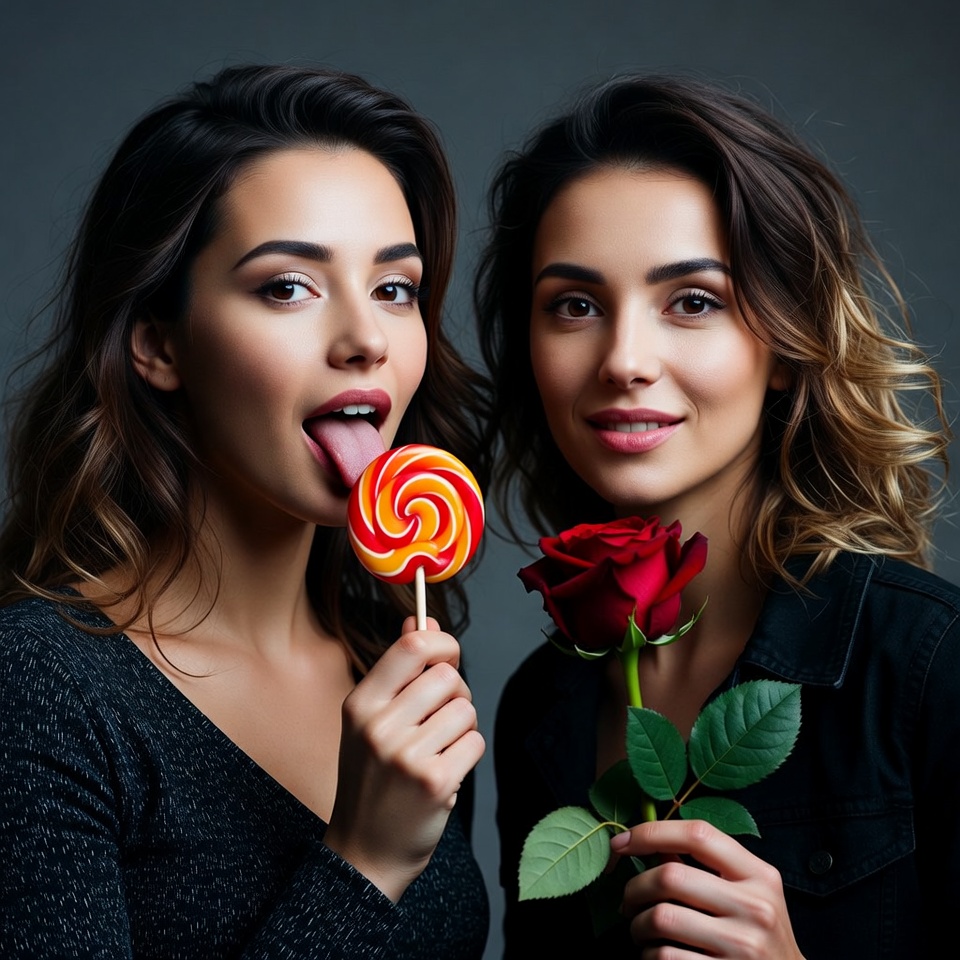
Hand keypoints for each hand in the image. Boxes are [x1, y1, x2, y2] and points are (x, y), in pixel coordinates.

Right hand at [323, 617, 483, 901]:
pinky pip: (474, 742)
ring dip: (462, 727)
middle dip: (456, 693)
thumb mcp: (371, 720)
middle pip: (447, 676)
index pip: (412, 645)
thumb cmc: (373, 780)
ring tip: (439, 750)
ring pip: (465, 709)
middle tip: (441, 719)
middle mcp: (378, 725)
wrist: (364, 852)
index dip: (443, 642)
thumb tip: (423, 619)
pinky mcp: (434, 781)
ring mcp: (405, 755)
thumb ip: (399, 669)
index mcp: (361, 703)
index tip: (448, 655)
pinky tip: (444, 773)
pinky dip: (467, 754)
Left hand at [611, 820, 804, 958]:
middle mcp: (756, 907)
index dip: (651, 832)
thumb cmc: (757, 934)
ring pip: (661, 918)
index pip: (698, 834)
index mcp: (760, 875)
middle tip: (627, 902)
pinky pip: (665, 957)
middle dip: (635, 888)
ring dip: (637, 926)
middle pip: (670, 877)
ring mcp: (743, 946)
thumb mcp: (745, 894)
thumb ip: (704, 867)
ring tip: (640, 930)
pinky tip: (656, 954)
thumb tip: (649, 842)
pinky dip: (650, 955)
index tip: (620, 842)